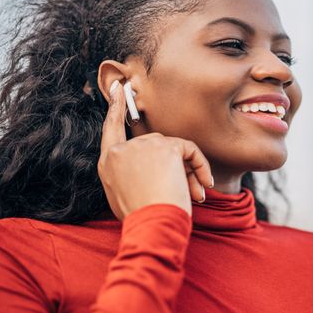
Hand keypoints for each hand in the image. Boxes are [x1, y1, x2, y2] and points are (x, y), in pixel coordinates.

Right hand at [97, 80, 213, 220]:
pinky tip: (204, 185)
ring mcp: (142, 146)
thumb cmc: (144, 221)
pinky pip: (190, 150)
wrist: (152, 226)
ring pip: (175, 149)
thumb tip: (156, 168)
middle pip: (156, 145)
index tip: (120, 86)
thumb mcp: (126, 197)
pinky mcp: (165, 147)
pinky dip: (201, 166)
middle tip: (192, 193)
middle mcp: (121, 151)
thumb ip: (133, 175)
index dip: (117, 107)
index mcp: (108, 163)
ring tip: (196, 196)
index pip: (111, 128)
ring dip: (189, 172)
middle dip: (176, 167)